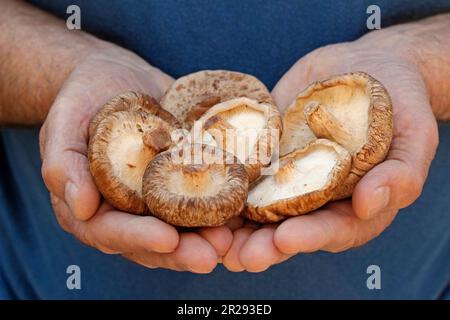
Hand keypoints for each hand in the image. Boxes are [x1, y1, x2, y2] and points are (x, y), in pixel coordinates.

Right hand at [40, 44, 231, 272]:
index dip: (138, 238)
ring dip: (204, 237)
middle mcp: (126, 209)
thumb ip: (64, 164)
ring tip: (229, 240)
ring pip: (180, 227)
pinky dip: (218, 207)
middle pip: (152, 240)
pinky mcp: (180, 180)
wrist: (118, 77)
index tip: (167, 240)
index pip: (110, 231)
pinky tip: (239, 210)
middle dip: (181, 251)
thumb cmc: (83, 98)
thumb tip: (81, 209)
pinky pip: (200, 198)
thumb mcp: (64, 122)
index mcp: (91, 205)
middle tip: (210, 254)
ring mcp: (155, 197)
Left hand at [223, 27, 438, 271]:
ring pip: (257, 206)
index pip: (331, 229)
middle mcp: (314, 196)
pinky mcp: (264, 150)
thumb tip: (372, 204)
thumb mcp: (414, 135)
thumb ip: (402, 174)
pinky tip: (202, 184)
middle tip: (239, 257)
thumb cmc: (401, 102)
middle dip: (263, 244)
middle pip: (287, 227)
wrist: (367, 65)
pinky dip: (222, 178)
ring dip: (234, 225)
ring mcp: (286, 174)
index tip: (286, 239)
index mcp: (351, 204)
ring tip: (212, 238)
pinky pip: (242, 166)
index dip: (310, 237)